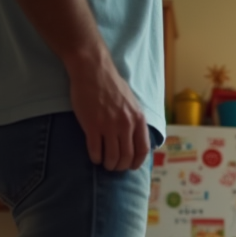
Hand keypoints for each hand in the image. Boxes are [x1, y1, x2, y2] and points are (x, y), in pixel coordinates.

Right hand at [65, 50, 149, 170]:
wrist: (93, 70)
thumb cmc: (112, 85)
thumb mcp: (132, 103)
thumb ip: (136, 121)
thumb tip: (138, 139)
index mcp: (138, 119)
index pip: (143, 150)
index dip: (137, 162)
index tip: (131, 166)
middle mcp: (126, 124)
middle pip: (127, 156)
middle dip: (121, 166)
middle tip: (115, 167)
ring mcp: (109, 126)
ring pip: (112, 156)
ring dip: (108, 164)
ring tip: (104, 164)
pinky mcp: (92, 125)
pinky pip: (95, 150)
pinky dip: (95, 157)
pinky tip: (94, 157)